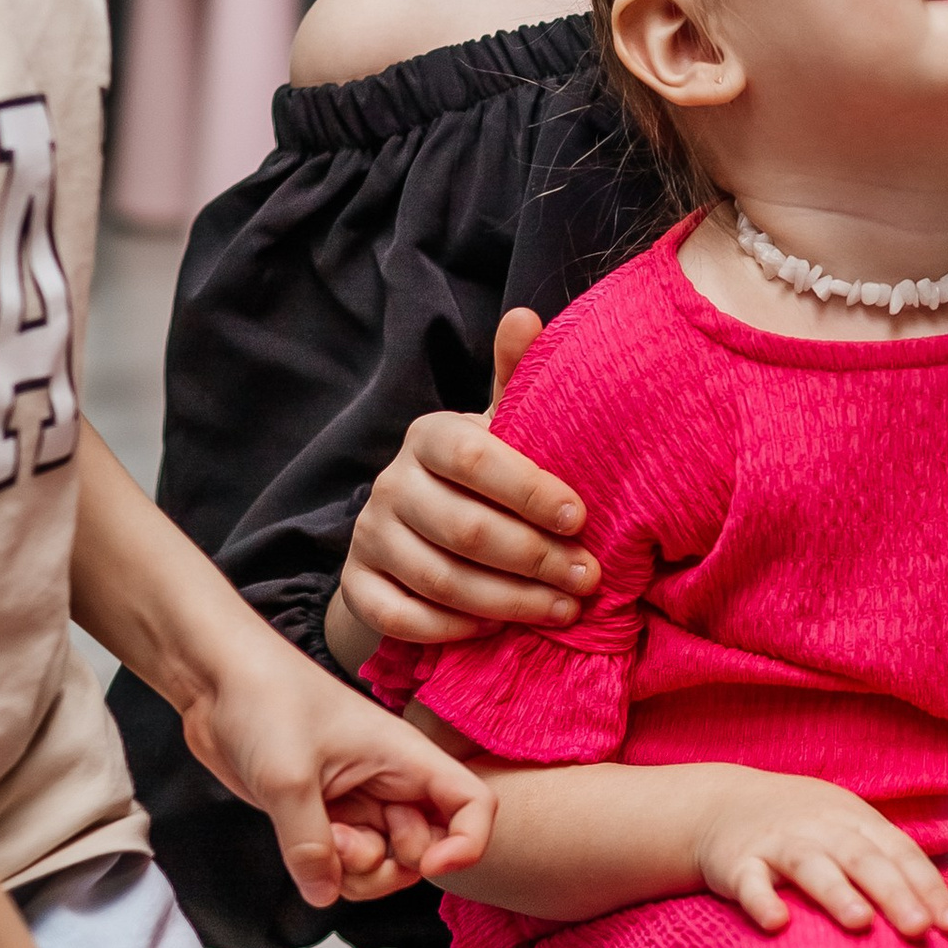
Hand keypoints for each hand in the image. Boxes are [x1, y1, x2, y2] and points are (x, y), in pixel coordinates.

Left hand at [184, 634, 494, 907]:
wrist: (218, 678)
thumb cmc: (265, 700)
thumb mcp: (287, 777)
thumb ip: (310, 845)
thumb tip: (324, 895)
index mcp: (406, 757)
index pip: (473, 806)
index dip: (467, 845)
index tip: (431, 865)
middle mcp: (391, 782)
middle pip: (426, 849)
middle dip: (390, 868)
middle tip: (342, 847)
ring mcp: (358, 800)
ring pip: (383, 862)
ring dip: (355, 870)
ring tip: (319, 840)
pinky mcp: (323, 814)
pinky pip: (343, 863)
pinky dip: (325, 868)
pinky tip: (298, 843)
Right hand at [333, 311, 595, 657]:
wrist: (414, 532)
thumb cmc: (481, 476)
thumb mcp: (501, 428)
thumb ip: (516, 378)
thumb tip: (525, 314)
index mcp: (429, 437)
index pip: (475, 459)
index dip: (530, 490)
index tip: (582, 518)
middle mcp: (390, 483)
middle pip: (463, 529)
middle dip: (534, 558)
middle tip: (588, 577)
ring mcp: (369, 537)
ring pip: (439, 579)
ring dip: (509, 602)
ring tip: (564, 610)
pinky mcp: (359, 586)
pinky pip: (401, 617)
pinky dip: (453, 630)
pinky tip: (499, 632)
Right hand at [693, 771, 947, 940]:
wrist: (721, 803)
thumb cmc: (803, 828)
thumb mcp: (848, 830)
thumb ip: (889, 865)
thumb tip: (945, 915)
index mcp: (856, 822)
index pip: (901, 854)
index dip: (929, 888)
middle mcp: (822, 829)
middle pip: (863, 859)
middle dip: (894, 894)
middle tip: (920, 929)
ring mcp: (779, 844)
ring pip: (811, 866)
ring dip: (837, 893)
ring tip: (861, 923)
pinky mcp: (738, 863)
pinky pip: (749, 883)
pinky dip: (762, 901)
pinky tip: (777, 924)